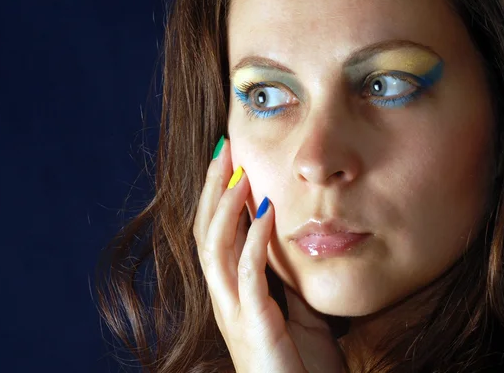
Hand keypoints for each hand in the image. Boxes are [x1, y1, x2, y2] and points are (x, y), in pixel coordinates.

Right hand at [193, 137, 343, 372]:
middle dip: (212, 190)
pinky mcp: (252, 324)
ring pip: (214, 248)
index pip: (214, 234)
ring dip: (225, 207)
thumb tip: (284, 236)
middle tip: (223, 151)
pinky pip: (246, 275)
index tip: (227, 159)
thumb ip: (281, 274)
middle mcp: (223, 298)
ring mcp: (233, 311)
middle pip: (204, 233)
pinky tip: (266, 211)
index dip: (215, 196)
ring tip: (237, 172)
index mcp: (231, 292)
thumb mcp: (292, 307)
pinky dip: (254, 240)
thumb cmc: (299, 362)